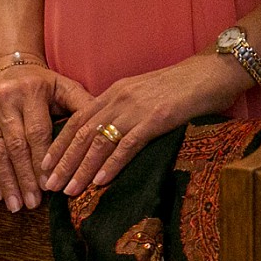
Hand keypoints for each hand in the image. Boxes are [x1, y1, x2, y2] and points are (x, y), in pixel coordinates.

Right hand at [0, 62, 90, 211]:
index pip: (37, 133)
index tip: (49, 187)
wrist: (7, 64)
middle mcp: (5, 99)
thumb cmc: (42, 83)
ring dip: (6, 182)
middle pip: (16, 146)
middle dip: (24, 178)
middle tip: (31, 204)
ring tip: (15, 205)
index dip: (41, 161)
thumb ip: (83, 107)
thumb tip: (103, 130)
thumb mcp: (65, 88)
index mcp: (32, 91)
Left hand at [41, 53, 248, 197]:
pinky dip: (112, 164)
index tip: (44, 166)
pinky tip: (100, 182)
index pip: (76, 121)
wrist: (216, 70)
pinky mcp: (158, 118)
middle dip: (63, 162)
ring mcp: (138, 108)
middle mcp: (120, 98)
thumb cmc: (182, 87)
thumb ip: (122, 111)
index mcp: (114, 92)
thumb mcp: (143, 94)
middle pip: (82, 134)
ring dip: (82, 168)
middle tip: (49, 186)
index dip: (58, 145)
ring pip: (100, 141)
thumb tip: (102, 138)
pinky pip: (129, 144)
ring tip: (69, 191)